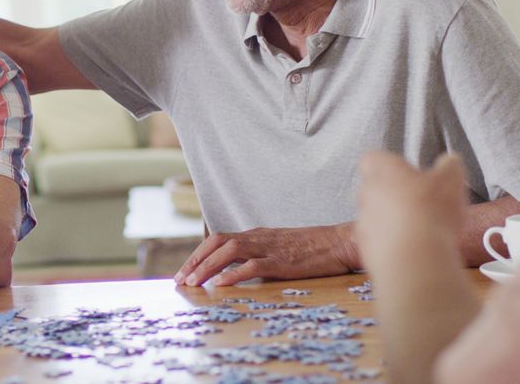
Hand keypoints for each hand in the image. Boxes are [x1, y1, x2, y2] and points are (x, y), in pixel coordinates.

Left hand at [173, 224, 357, 285]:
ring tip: (193, 283)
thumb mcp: (279, 249)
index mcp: (256, 234)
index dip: (198, 255)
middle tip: (180, 280)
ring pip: (229, 251)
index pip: (218, 239)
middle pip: (217, 242)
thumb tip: (241, 274)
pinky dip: (233, 274)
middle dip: (195, 260)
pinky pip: (253, 265)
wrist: (340, 242)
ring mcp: (269, 247)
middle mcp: (258, 237)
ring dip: (207, 267)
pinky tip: (220, 284)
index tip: (184, 272)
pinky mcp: (282, 260)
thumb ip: (260, 257)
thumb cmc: (313, 249)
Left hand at [355, 152, 467, 269]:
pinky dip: (392, 243)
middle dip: (392, 194)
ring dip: (391, 221)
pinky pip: (377, 241)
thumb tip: (449, 161)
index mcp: (381, 170)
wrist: (413, 260)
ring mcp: (362, 223)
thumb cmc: (432, 211)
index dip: (389, 164)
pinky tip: (413, 250)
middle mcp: (365, 193)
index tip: (407, 173)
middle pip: (373, 188)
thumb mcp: (452, 181)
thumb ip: (449, 167)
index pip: (372, 158)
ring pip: (375, 216)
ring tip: (420, 230)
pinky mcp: (365, 250)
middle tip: (419, 203)